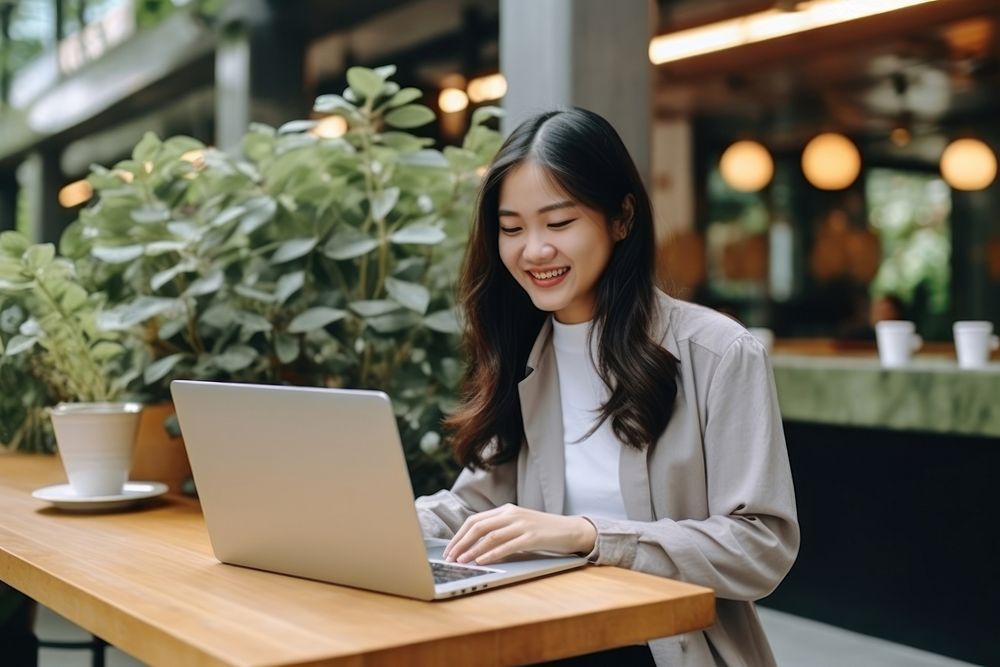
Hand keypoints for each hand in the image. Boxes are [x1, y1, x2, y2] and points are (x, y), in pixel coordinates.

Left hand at [443, 504, 596, 564]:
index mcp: (506, 510)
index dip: (459, 535)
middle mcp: (511, 514)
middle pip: (478, 526)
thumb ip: (500, 531)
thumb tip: (475, 546)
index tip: (449, 549)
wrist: (571, 530)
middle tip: (450, 557)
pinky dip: (492, 553)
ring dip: (472, 549)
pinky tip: (482, 560)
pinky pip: (507, 545)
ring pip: (490, 535)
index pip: (475, 520)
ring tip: (462, 561)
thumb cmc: (543, 532)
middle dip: (461, 542)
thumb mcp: (519, 526)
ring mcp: (522, 524)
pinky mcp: (532, 537)